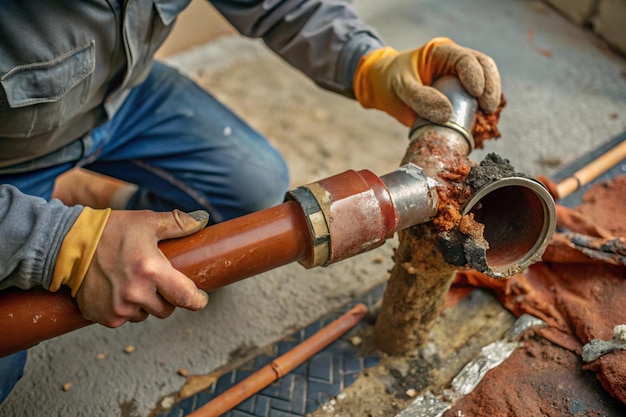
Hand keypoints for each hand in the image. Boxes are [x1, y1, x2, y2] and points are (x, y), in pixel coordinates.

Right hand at [75, 209, 209, 327]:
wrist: (68, 245)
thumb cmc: (111, 230)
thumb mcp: (147, 222)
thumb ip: (178, 223)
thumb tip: (202, 220)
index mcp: (152, 271)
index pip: (186, 297)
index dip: (197, 300)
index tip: (200, 298)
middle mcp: (136, 294)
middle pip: (166, 309)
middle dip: (167, 298)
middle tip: (158, 281)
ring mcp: (119, 308)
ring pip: (145, 315)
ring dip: (145, 304)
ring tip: (134, 282)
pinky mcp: (104, 316)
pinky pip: (125, 318)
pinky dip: (125, 308)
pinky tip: (118, 290)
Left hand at [353, 37, 500, 125]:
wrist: (382, 88)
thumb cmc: (391, 81)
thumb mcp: (401, 87)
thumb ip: (420, 98)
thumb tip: (447, 114)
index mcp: (442, 53)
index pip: (466, 59)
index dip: (476, 75)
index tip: (476, 93)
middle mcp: (455, 63)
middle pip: (484, 68)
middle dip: (490, 87)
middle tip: (488, 108)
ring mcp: (459, 79)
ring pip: (485, 83)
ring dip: (489, 98)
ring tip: (487, 114)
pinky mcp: (458, 96)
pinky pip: (474, 101)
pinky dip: (480, 111)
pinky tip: (481, 121)